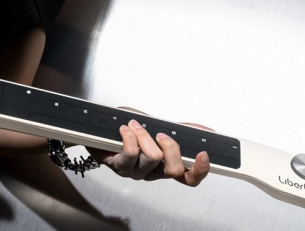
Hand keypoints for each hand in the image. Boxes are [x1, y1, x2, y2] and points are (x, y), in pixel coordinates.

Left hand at [87, 114, 210, 186]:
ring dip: (145, 136)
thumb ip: (180, 130)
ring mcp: (137, 172)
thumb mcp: (159, 127)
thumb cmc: (131, 132)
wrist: (100, 133)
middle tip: (160, 134)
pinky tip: (124, 130)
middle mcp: (153, 173)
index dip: (199, 170)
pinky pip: (131, 154)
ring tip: (135, 126)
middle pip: (174, 169)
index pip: (189, 178)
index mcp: (166, 166)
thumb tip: (204, 130)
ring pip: (152, 158)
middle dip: (170, 146)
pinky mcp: (120, 167)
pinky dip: (130, 137)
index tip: (203, 154)